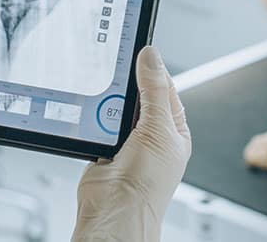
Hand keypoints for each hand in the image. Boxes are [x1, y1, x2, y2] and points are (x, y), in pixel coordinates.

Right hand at [72, 46, 191, 241]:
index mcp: (174, 130)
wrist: (113, 213)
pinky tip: (92, 110)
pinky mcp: (104, 149)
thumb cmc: (146, 186)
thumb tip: (152, 58)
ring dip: (109, 101)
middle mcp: (152, 136)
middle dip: (128, 84)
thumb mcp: (157, 129)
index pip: (165, 88)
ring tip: (104, 90)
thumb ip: (154, 91)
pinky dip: (94, 116)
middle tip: (117, 66)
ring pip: (116, 108)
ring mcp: (128, 143)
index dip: (153, 69)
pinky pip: (98, 123)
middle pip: (139, 96)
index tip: (140, 51)